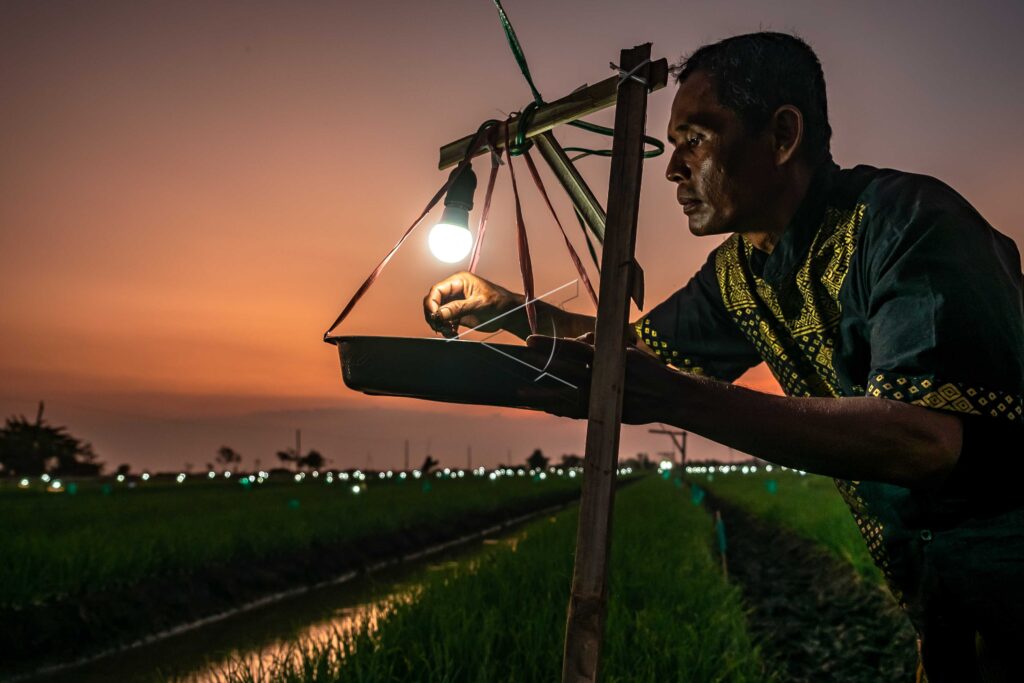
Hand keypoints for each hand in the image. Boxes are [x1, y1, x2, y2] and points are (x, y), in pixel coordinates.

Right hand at [423, 271, 517, 337]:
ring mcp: (455, 302)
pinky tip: (453, 334)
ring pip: (438, 313)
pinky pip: (445, 321)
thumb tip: (440, 313)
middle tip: (439, 327)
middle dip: (434, 315)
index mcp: (459, 281)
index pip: (437, 290)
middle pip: (434, 301)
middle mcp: (455, 290)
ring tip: (449, 332)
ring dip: (439, 324)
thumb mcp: (479, 304)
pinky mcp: (458, 314)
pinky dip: (446, 329)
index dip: (431, 303)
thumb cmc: (499, 303)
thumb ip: (459, 308)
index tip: (433, 315)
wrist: (509, 314)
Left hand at [525, 333, 682, 423]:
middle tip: (520, 360)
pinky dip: (559, 409)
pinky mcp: (602, 412)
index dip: (549, 345)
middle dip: (540, 365)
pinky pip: (575, 412)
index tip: (529, 340)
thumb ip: (600, 346)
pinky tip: (544, 408)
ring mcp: (599, 396)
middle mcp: (599, 376)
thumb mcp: (625, 350)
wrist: (667, 395)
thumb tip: (582, 341)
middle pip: (563, 370)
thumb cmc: (645, 368)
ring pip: (564, 394)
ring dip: (541, 394)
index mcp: (605, 358)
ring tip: (520, 393)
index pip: (570, 348)